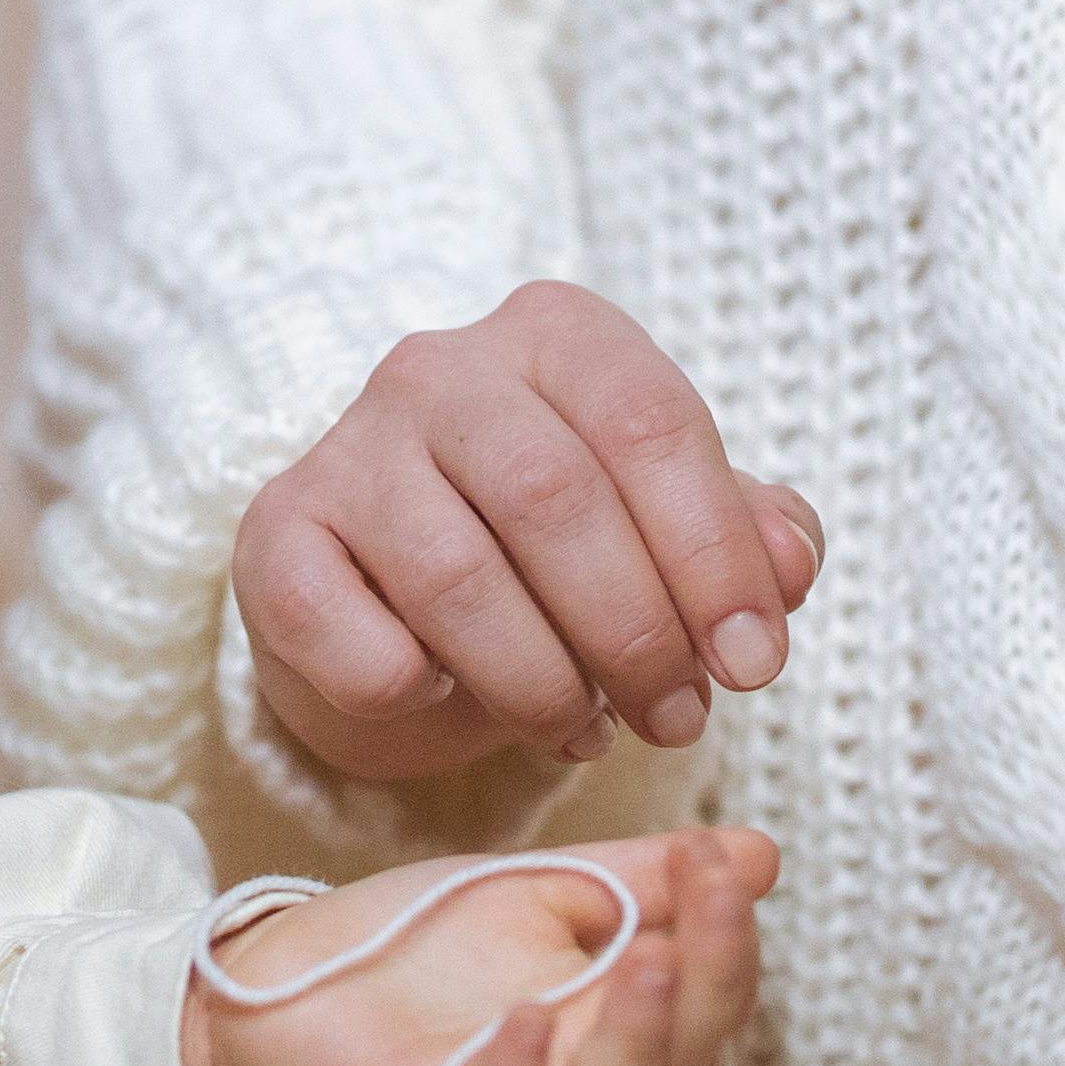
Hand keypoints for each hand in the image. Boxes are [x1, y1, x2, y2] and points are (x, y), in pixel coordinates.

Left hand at [180, 827, 774, 1065]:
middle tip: (710, 889)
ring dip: (636, 1034)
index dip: (726, 929)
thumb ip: (643, 879)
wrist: (286, 979)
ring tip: (652, 955)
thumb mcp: (545, 888)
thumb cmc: (424, 942)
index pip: (706, 995)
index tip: (721, 854)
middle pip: (678, 1057)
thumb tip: (758, 852)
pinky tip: (528, 1019)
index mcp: (617, 1024)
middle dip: (708, 973)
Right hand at [234, 286, 822, 785]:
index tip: (755, 667)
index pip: (651, 422)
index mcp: (555, 334)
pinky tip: (449, 698)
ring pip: (457, 577)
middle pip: (556, 497)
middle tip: (676, 721)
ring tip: (585, 730)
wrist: (387, 602)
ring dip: (542, 683)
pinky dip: (415, 690)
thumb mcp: (664, 533)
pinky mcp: (274, 537)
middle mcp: (441, 368)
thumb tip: (789, 564)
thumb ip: (745, 536)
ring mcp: (346, 447)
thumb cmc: (548, 556)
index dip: (716, 556)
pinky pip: (352, 634)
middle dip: (636, 634)